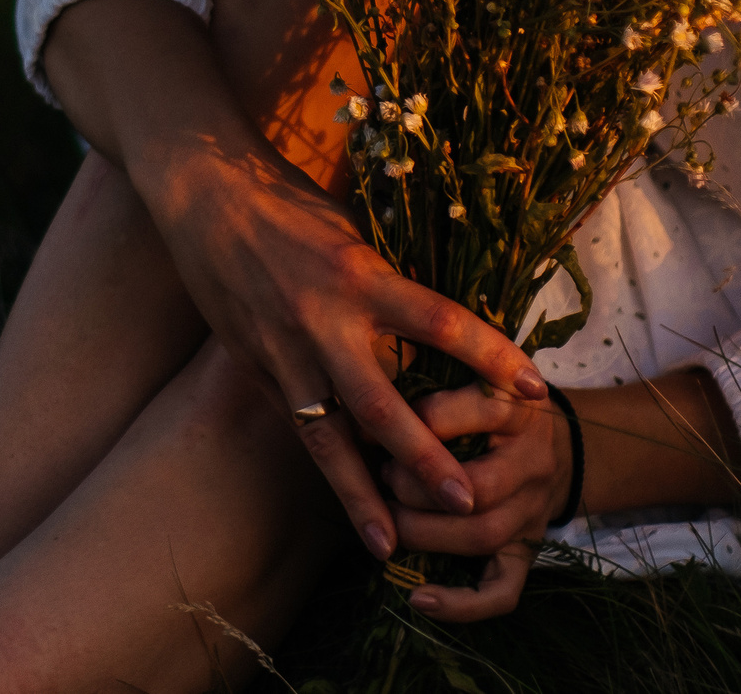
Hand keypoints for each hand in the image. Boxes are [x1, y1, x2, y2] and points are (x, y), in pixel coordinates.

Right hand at [146, 141, 552, 565]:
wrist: (206, 196)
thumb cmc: (290, 203)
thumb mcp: (351, 234)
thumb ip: (386, 283)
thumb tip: (432, 323)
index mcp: (360, 276)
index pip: (441, 322)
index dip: (490, 355)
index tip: (533, 388)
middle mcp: (324, 322)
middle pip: (381, 406)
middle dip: (425, 458)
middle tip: (466, 502)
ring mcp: (285, 352)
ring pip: (328, 437)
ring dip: (361, 494)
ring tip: (389, 544)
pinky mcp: (256, 367)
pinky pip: (299, 423)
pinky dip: (325, 462)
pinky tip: (345, 500)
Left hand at [380, 382, 569, 621]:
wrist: (562, 445)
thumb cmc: (498, 407)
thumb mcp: (480, 377)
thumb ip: (438, 382)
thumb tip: (369, 400)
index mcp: (521, 410)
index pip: (477, 411)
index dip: (422, 420)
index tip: (380, 421)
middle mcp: (532, 463)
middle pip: (478, 488)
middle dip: (418, 489)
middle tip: (384, 478)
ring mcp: (531, 513)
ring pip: (483, 536)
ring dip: (425, 534)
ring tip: (390, 521)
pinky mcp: (527, 552)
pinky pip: (502, 591)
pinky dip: (461, 604)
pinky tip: (418, 599)